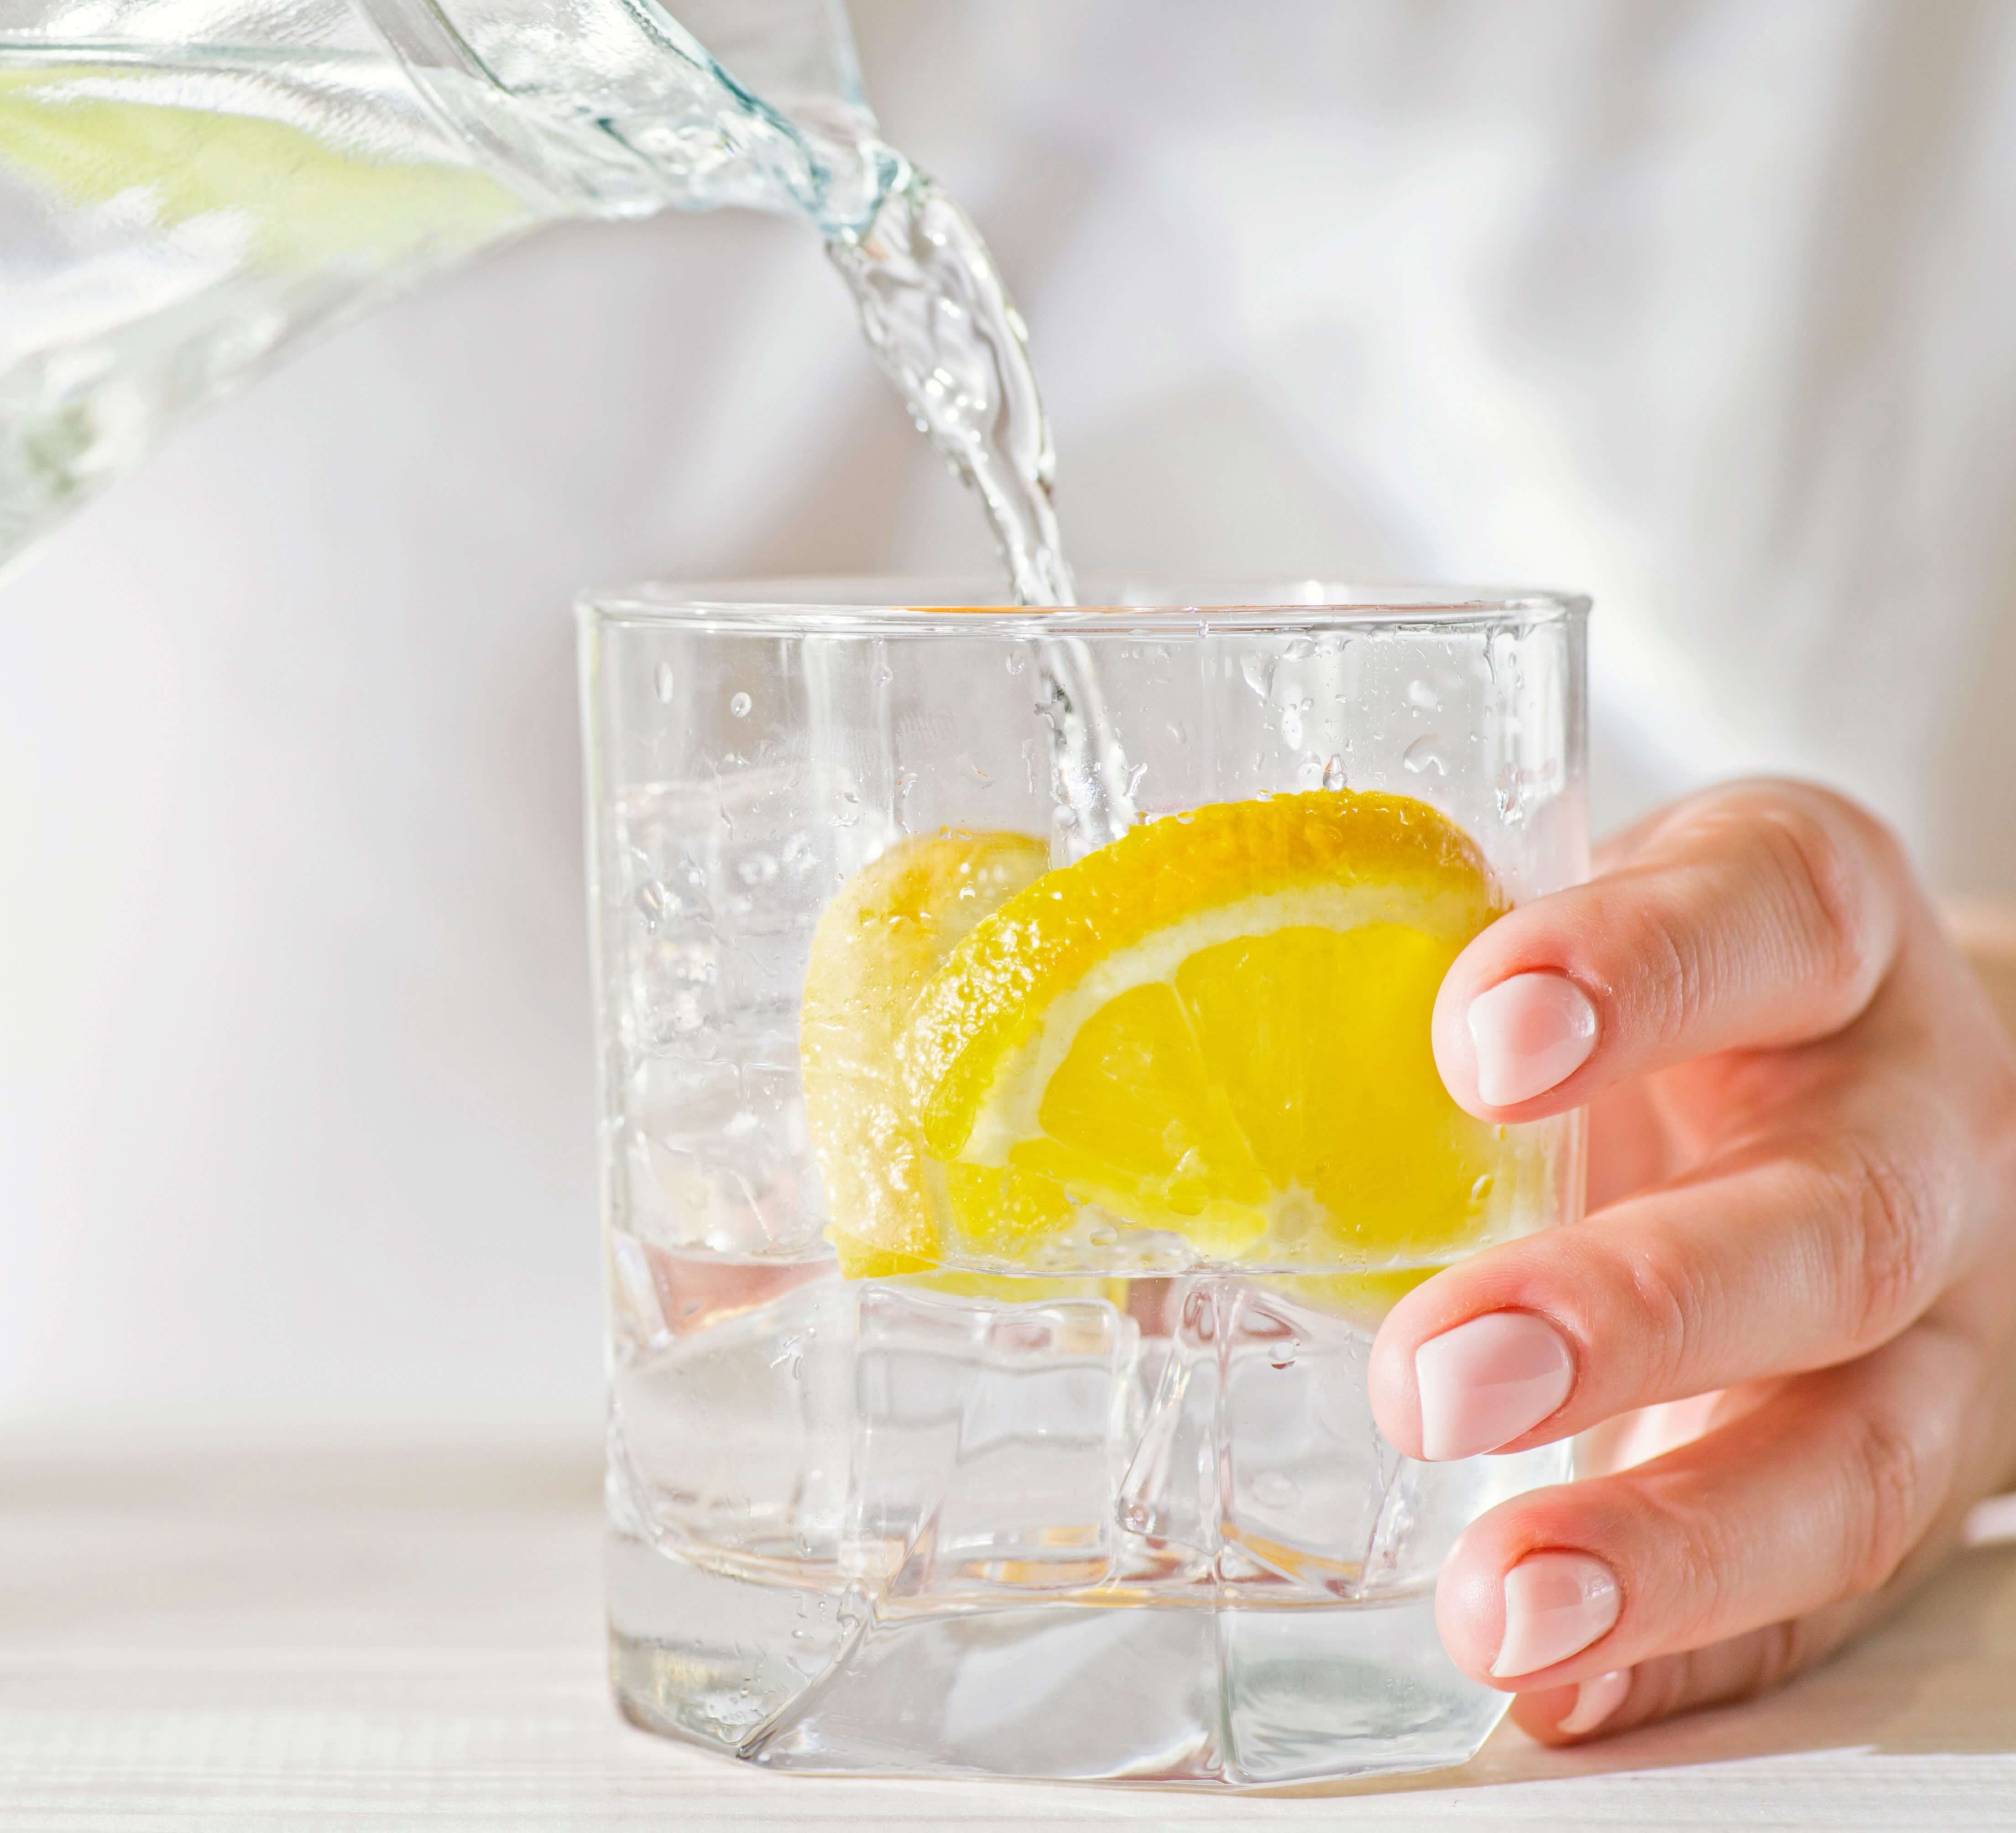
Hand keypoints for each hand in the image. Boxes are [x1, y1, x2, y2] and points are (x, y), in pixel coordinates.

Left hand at [1369, 780, 2015, 1742]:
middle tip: (1436, 1378)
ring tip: (1501, 1600)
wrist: (1829, 1060)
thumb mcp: (1559, 939)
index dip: (1638, 970)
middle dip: (1634, 1308)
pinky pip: (1832, 1578)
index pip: (1761, 918)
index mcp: (1804, 931)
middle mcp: (1897, 1117)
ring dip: (1673, 1530)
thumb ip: (1384, 978)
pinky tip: (1560, 1681)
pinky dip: (1693, 1640)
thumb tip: (1094, 1090)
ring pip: (1862, 1435)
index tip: (1479, 1041)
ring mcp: (1930, 1310)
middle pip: (1829, 1220)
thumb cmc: (1646, 990)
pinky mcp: (1899, 1452)